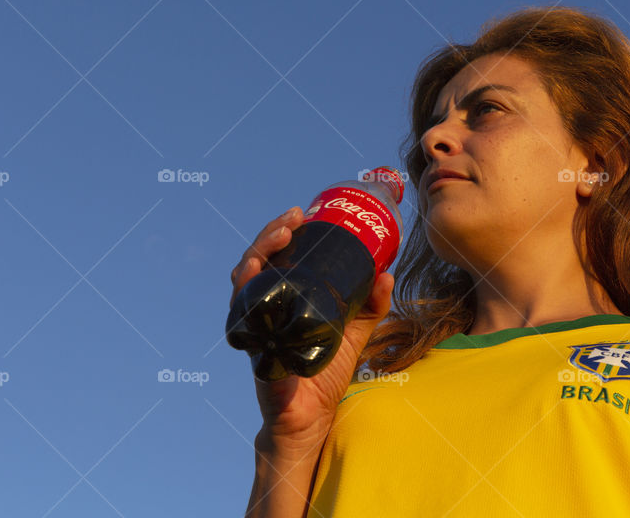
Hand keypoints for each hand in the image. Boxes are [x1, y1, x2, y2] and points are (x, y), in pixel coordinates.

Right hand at [229, 206, 393, 452]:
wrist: (311, 417)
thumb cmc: (325, 371)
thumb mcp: (356, 331)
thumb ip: (371, 305)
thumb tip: (388, 273)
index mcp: (285, 297)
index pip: (277, 256)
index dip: (283, 230)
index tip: (303, 213)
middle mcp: (265, 305)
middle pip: (257, 258)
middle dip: (271, 232)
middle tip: (294, 218)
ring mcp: (255, 322)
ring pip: (244, 277)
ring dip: (259, 249)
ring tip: (281, 234)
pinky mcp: (252, 343)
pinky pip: (241, 312)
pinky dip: (245, 288)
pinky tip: (254, 270)